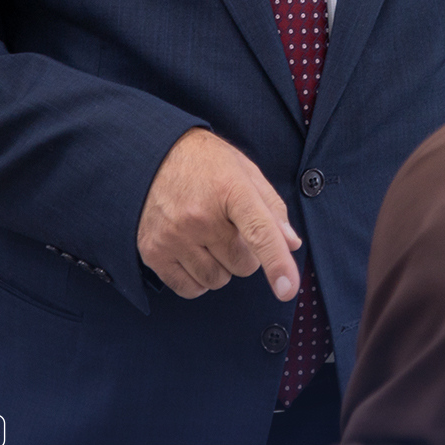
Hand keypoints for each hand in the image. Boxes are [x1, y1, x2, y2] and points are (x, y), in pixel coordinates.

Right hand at [137, 128, 301, 300]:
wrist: (153, 155)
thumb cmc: (207, 165)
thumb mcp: (246, 173)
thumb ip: (273, 208)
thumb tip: (291, 244)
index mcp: (231, 189)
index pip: (259, 232)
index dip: (277, 263)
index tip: (287, 289)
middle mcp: (200, 215)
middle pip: (243, 265)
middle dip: (244, 253)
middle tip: (230, 230)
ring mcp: (174, 235)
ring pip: (217, 280)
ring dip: (221, 267)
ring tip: (209, 238)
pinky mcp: (153, 252)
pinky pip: (189, 288)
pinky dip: (198, 279)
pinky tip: (193, 253)